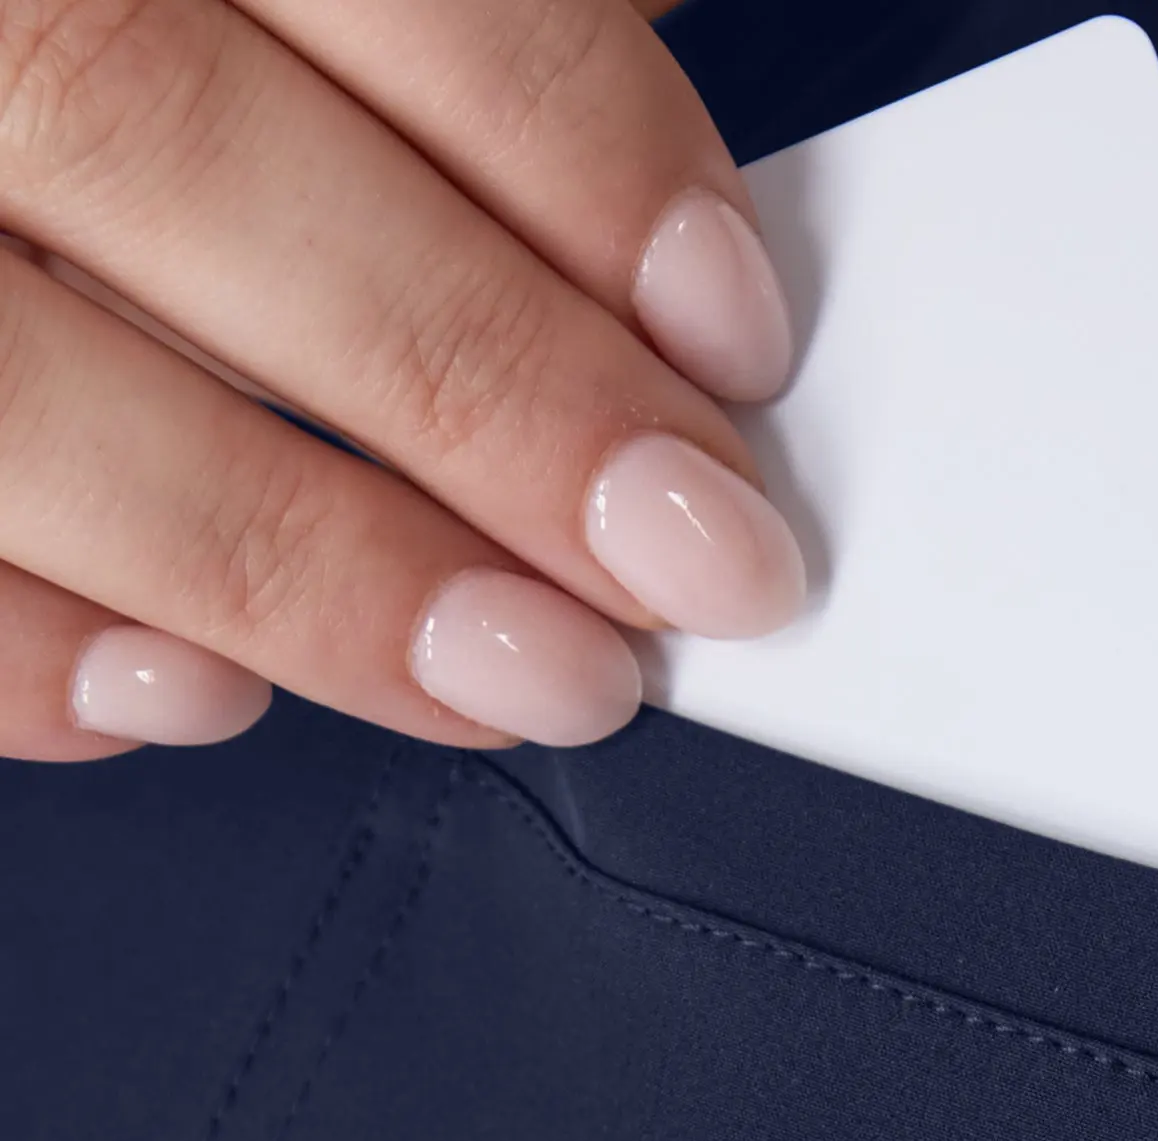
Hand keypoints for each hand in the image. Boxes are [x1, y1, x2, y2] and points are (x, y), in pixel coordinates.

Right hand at [0, 0, 804, 758]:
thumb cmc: (105, 35)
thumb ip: (418, 37)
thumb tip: (639, 203)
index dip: (570, 148)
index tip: (724, 333)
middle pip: (177, 148)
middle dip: (477, 385)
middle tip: (677, 557)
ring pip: (21, 378)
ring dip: (296, 562)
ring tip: (514, 672)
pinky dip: (26, 648)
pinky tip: (188, 695)